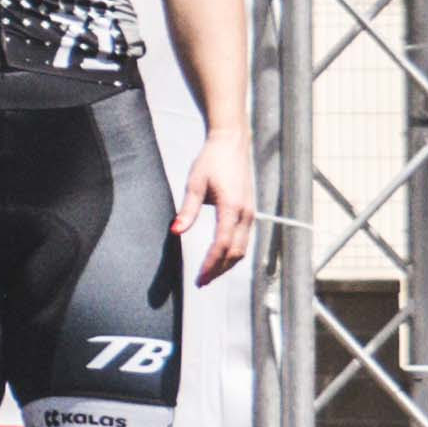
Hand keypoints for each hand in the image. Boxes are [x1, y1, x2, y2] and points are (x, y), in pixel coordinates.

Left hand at [174, 129, 256, 286]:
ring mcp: (251, 213)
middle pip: (235, 252)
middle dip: (219, 270)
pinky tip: (219, 257)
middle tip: (201, 282)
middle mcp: (246, 214)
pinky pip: (244, 239)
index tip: (198, 278)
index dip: (210, 264)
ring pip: (242, 248)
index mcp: (232, 208)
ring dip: (227, 264)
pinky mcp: (249, 211)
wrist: (231, 144)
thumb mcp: (194, 184)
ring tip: (209, 275)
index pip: (222, 245)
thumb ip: (187, 210)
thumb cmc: (211, 161)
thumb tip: (176, 232)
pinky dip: (232, 253)